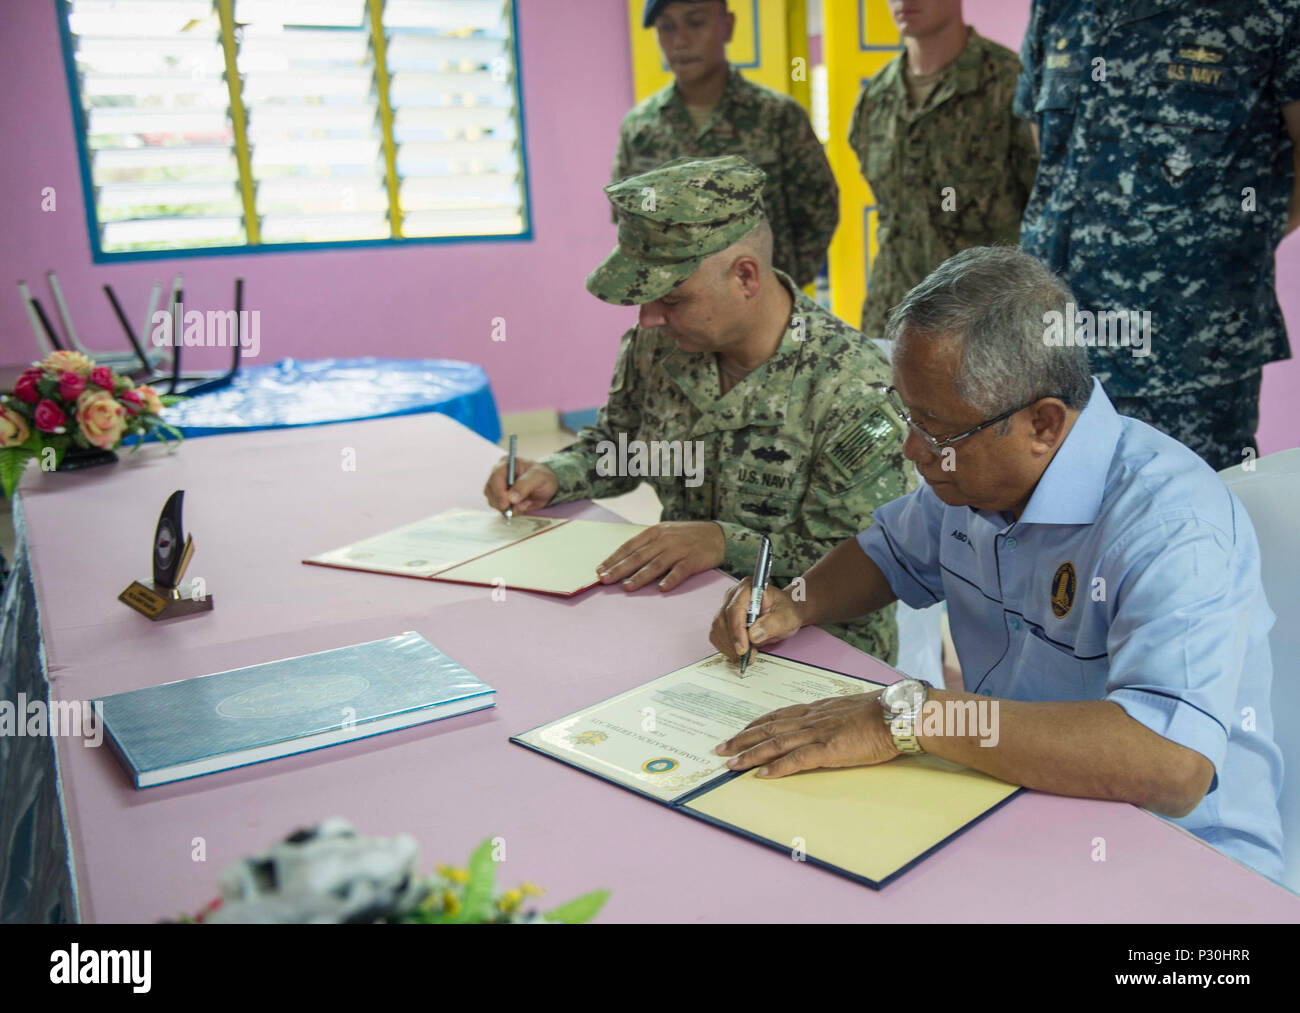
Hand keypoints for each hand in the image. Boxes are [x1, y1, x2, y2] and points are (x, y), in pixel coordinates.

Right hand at [483, 456, 556, 515]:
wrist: (547, 486)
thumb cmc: (543, 476)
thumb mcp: (539, 477)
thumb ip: (525, 485)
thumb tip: (511, 498)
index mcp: (506, 463)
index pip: (496, 476)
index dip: (498, 491)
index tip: (506, 503)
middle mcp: (498, 475)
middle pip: (490, 490)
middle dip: (502, 502)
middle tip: (516, 508)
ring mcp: (498, 488)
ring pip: (493, 501)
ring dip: (509, 507)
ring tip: (526, 503)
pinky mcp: (501, 499)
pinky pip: (501, 509)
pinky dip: (512, 511)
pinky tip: (523, 505)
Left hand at [596, 521, 725, 590]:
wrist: (719, 535)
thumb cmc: (688, 536)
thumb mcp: (666, 533)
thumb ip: (648, 545)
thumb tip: (624, 560)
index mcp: (655, 532)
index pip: (630, 546)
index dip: (614, 558)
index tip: (600, 569)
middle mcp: (665, 539)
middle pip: (639, 556)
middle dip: (620, 569)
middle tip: (605, 580)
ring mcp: (679, 549)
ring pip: (656, 564)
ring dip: (640, 576)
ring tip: (626, 587)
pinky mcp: (693, 559)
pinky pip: (680, 571)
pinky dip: (671, 579)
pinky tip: (662, 588)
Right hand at [709, 578, 803, 660]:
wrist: (784, 613)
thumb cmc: (786, 611)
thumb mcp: (787, 618)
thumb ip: (772, 624)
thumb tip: (753, 635)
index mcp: (749, 588)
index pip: (735, 609)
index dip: (737, 631)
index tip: (743, 649)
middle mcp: (734, 595)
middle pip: (722, 620)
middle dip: (733, 642)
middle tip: (749, 656)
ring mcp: (727, 606)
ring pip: (717, 629)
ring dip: (729, 646)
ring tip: (747, 654)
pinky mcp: (724, 618)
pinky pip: (717, 635)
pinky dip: (726, 647)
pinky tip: (740, 651)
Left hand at [713, 692, 896, 777]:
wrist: (898, 714)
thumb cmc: (881, 711)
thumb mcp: (849, 707)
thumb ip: (833, 714)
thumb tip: (827, 721)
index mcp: (817, 709)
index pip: (778, 715)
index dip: (756, 724)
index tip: (740, 731)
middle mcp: (811, 719)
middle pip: (768, 729)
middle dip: (742, 740)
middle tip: (721, 749)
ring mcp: (818, 733)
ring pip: (775, 744)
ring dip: (750, 755)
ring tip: (730, 764)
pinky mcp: (828, 750)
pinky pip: (796, 760)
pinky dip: (776, 768)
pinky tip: (761, 775)